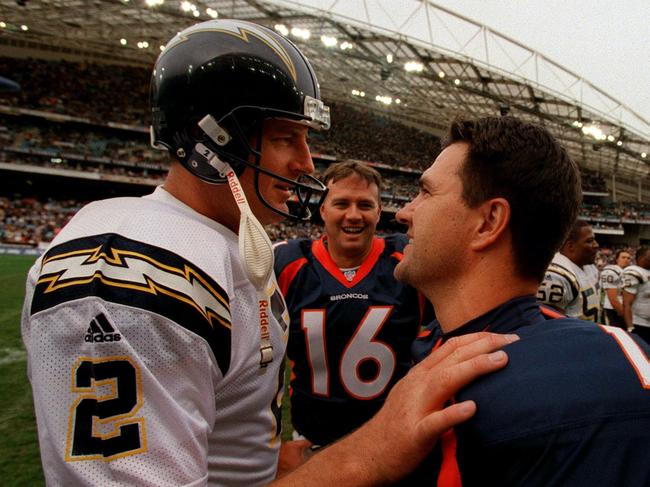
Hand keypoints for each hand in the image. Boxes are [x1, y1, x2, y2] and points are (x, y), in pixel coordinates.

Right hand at [271, 331, 516, 485]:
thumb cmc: (395, 425)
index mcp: (419, 375)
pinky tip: (472, 408)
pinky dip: (453, 413)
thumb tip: (461, 367)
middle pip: (452, 358)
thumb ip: (434, 379)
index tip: (501, 335)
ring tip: (501, 361)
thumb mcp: (414, 393)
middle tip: (512, 340)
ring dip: (474, 368)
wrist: (367, 453)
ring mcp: (415, 407)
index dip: (476, 338)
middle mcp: (417, 385)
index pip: (450, 348)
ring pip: (445, 381)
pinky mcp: (415, 433)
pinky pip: (435, 422)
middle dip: (483, 345)